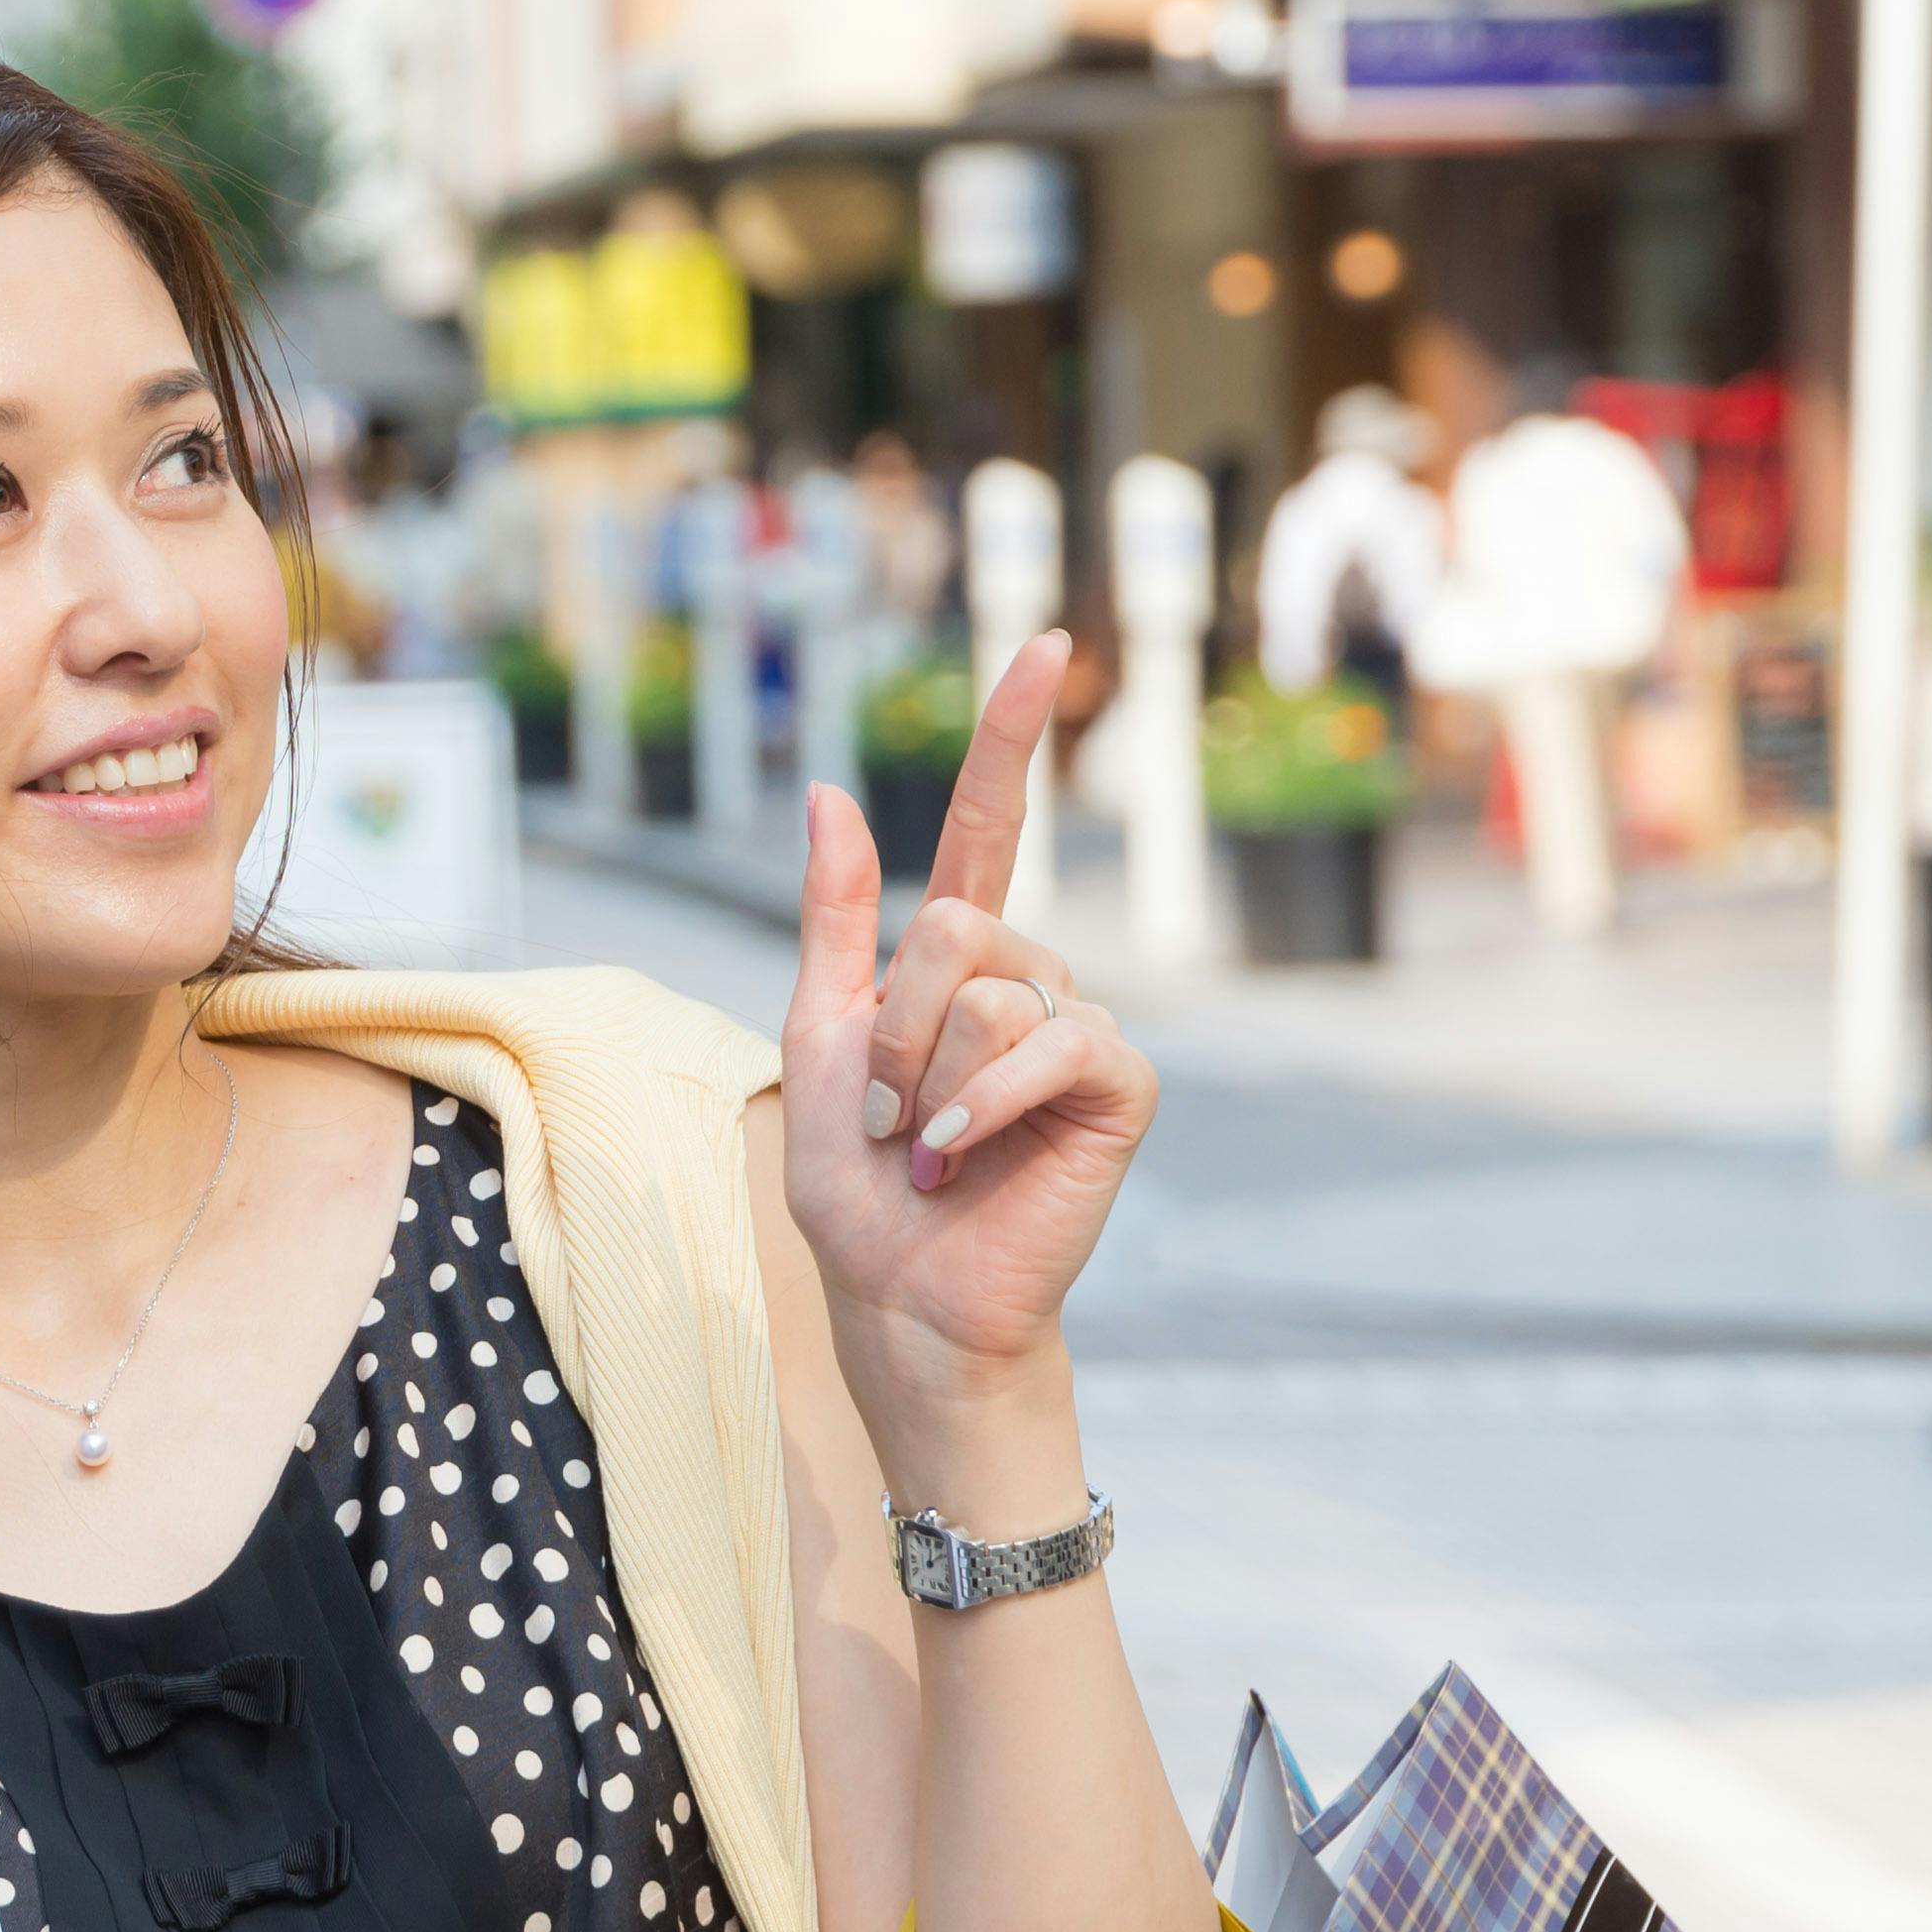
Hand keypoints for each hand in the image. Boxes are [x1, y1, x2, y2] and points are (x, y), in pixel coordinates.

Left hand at [776, 632, 1156, 1395]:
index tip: (1046, 641)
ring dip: (922, 1080)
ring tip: (924, 1148)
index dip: (1013, 733)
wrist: (900, 1291)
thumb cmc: (857, 1181)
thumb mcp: (813, 1035)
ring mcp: (1077, 1026)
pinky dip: (979, 1105)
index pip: (989, 823)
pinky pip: (1048, 1043)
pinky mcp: (1117, 1085)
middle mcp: (1025, 976)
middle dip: (889, 1027)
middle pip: (953, 924)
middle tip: (887, 1112)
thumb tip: (827, 787)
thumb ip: (833, 918)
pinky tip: (958, 1157)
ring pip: (987, 988)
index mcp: (951, 957)